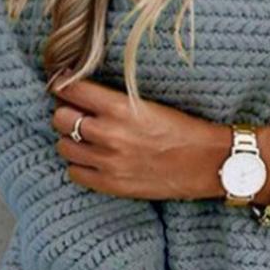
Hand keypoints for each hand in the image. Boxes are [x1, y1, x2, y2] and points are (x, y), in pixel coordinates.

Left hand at [49, 70, 269, 202]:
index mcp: (121, 108)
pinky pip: (74, 172)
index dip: (63, 84)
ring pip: (63, 146)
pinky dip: (80, 164)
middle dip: (66, 112)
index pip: (70, 89)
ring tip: (86, 137)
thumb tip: (79, 92)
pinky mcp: (112, 185)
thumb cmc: (184, 130)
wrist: (209, 163)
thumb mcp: (148, 104)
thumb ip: (113, 100)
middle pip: (60, 118)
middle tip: (78, 112)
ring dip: (71, 139)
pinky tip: (94, 159)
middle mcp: (110, 135)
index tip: (64, 84)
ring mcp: (108, 162)